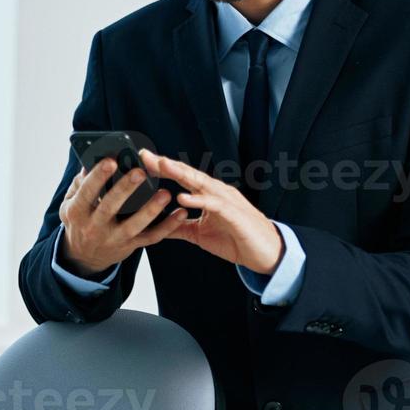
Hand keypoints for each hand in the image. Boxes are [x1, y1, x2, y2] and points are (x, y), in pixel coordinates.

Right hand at [58, 157, 174, 275]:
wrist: (84, 256)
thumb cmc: (79, 221)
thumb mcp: (70, 203)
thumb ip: (79, 183)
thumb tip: (91, 162)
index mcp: (77, 212)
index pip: (87, 192)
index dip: (98, 177)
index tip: (110, 161)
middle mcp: (94, 227)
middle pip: (110, 207)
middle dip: (125, 189)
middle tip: (139, 172)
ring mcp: (113, 238)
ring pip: (133, 225)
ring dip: (150, 210)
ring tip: (165, 193)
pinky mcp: (130, 246)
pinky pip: (151, 237)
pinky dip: (167, 227)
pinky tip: (180, 214)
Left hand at [135, 150, 285, 274]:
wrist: (265, 253)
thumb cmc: (237, 239)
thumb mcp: (199, 234)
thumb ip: (180, 226)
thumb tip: (158, 226)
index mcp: (209, 195)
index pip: (183, 177)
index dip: (164, 169)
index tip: (143, 160)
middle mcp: (217, 193)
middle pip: (189, 174)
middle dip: (167, 164)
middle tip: (146, 155)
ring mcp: (226, 201)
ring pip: (201, 183)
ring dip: (181, 174)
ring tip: (162, 166)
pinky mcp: (234, 214)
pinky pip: (214, 204)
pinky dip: (198, 200)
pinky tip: (183, 197)